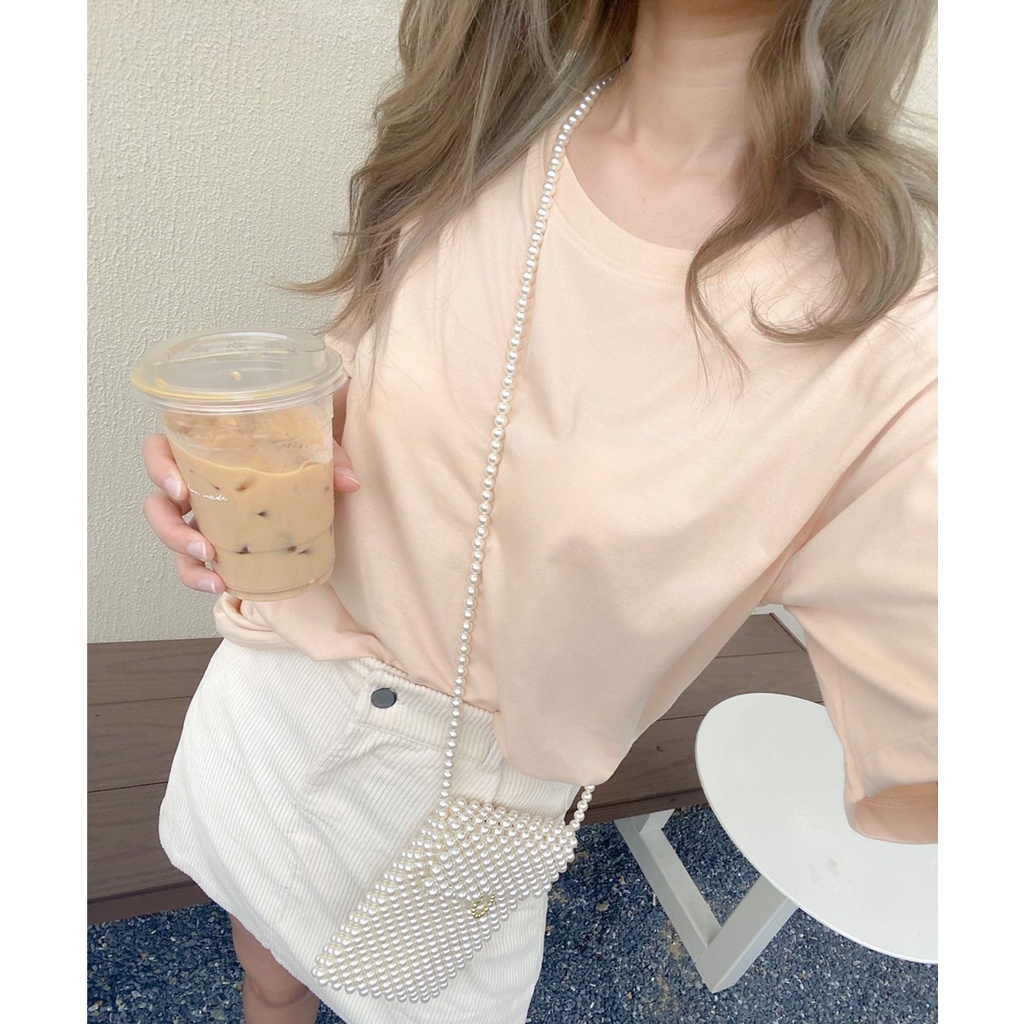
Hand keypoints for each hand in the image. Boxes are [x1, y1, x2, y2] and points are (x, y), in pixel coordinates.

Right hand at [141, 434, 359, 594]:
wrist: (308, 487)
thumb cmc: (295, 458)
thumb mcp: (313, 450)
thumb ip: (330, 458)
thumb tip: (350, 480)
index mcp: (205, 452)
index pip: (159, 450)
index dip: (158, 468)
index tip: (180, 488)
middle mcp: (194, 484)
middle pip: (157, 503)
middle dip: (168, 528)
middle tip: (202, 545)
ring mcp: (199, 516)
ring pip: (169, 539)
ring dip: (184, 559)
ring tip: (213, 576)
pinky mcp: (211, 544)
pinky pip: (193, 563)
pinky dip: (200, 577)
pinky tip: (221, 585)